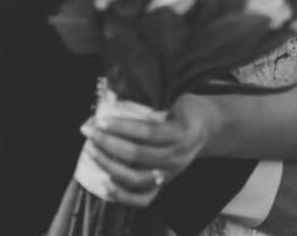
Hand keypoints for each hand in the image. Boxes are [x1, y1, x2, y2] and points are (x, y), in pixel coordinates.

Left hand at [80, 93, 222, 206]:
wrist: (207, 129)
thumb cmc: (186, 110)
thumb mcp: (176, 98)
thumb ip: (153, 102)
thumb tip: (116, 99)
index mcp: (181, 133)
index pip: (148, 133)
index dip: (122, 128)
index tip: (101, 120)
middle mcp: (176, 158)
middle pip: (137, 156)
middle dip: (108, 143)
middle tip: (89, 131)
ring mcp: (170, 175)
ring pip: (136, 179)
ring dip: (109, 166)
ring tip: (92, 151)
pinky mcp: (164, 185)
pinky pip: (142, 199)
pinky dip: (122, 195)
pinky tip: (104, 183)